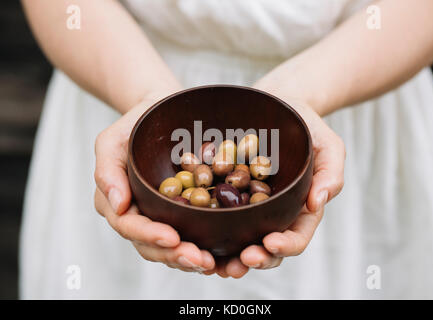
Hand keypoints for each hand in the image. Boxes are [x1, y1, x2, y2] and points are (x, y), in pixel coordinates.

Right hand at [94, 89, 215, 272]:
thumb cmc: (136, 125)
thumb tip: (118, 206)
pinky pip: (194, 234)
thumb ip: (107, 171)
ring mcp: (163, 216)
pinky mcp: (186, 213)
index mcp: (118, 202)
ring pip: (174, 247)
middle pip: (153, 245)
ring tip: (214, 264)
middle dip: (176, 256)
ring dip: (193, 259)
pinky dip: (208, 248)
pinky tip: (225, 255)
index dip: (150, 235)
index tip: (173, 237)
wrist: (164, 113)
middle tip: (201, 260)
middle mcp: (140, 215)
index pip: (130, 226)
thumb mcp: (112, 140)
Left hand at [205, 82, 345, 277]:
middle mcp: (272, 213)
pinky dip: (205, 228)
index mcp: (299, 209)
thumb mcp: (327, 144)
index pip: (296, 235)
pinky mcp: (224, 192)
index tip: (271, 243)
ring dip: (227, 255)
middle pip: (265, 246)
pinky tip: (192, 235)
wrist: (275, 103)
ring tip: (214, 263)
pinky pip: (213, 213)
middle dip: (255, 258)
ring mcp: (247, 205)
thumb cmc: (305, 125)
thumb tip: (318, 202)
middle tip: (241, 261)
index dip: (286, 245)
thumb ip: (330, 173)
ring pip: (238, 238)